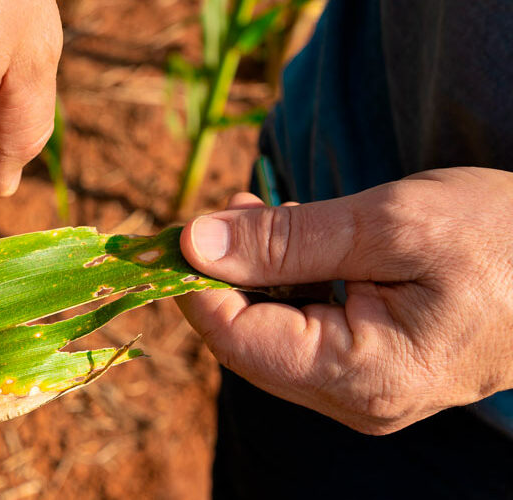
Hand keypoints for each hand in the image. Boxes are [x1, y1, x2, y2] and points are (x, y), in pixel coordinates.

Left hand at [177, 167, 512, 433]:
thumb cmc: (501, 236)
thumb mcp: (390, 223)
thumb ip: (287, 239)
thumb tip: (194, 244)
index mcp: (363, 376)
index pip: (236, 340)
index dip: (194, 284)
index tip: (177, 227)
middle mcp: (357, 401)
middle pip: (246, 344)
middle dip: (223, 277)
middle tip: (227, 209)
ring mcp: (365, 393)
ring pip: (270, 337)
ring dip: (253, 276)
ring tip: (261, 214)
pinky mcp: (372, 371)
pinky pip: (302, 334)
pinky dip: (286, 286)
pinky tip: (293, 242)